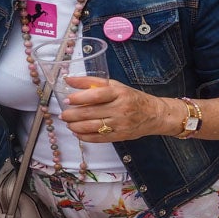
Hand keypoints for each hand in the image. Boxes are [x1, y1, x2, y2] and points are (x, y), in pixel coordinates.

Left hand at [58, 77, 175, 142]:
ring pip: (92, 127)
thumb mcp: (115, 85)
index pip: (96, 95)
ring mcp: (120, 124)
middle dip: (72, 115)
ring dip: (76, 126)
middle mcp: (120, 108)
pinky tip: (78, 133)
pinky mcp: (120, 136)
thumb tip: (68, 80)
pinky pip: (98, 138)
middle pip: (90, 113)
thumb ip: (91, 82)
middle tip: (63, 115)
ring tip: (69, 124)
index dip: (79, 98)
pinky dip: (84, 137)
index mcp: (119, 93)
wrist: (155, 115)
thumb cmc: (133, 98)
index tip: (67, 100)